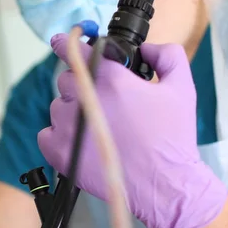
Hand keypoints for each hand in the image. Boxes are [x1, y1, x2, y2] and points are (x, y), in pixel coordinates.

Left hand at [38, 33, 227, 227]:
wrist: (164, 185)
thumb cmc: (172, 139)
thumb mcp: (182, 88)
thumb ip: (166, 55)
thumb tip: (147, 48)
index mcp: (110, 78)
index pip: (74, 49)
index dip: (68, 43)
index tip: (63, 42)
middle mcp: (83, 98)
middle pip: (68, 79)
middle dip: (84, 86)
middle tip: (106, 104)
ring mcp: (67, 127)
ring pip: (57, 107)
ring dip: (72, 113)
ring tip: (99, 129)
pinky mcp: (59, 152)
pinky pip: (46, 134)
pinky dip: (59, 136)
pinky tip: (81, 142)